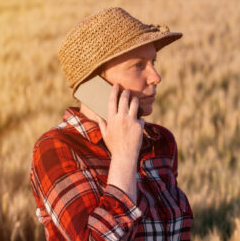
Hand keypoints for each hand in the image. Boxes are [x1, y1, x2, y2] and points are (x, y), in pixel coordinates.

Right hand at [96, 83, 143, 201]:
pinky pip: (141, 118)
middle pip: (125, 100)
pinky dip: (139, 119)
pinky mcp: (140, 125)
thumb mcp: (105, 134)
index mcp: (111, 118)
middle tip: (127, 91)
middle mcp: (121, 118)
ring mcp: (131, 121)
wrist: (125, 155)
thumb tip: (98, 116)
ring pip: (135, 105)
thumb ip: (102, 124)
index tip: (116, 85)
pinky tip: (138, 124)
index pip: (112, 101)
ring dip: (135, 101)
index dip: (114, 91)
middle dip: (126, 93)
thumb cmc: (114, 146)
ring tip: (134, 101)